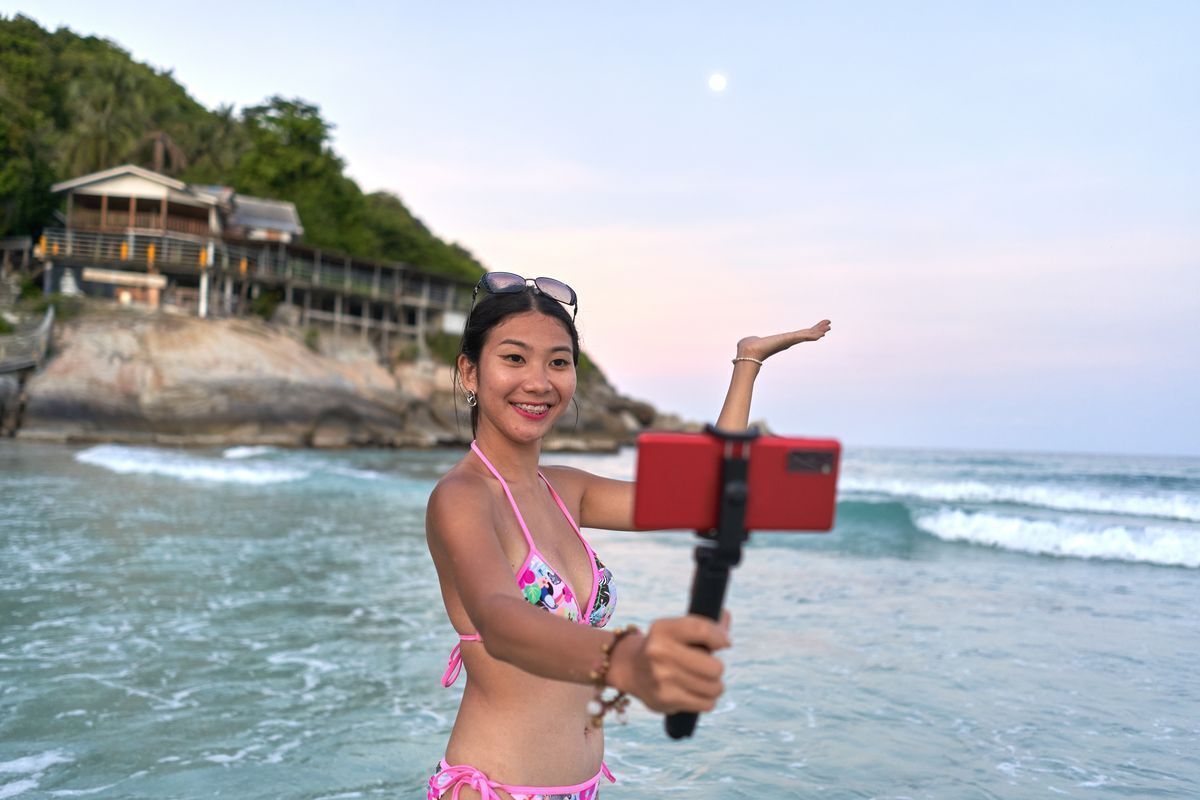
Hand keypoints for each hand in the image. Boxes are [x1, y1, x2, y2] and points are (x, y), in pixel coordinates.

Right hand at [609, 612, 731, 713]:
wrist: (632, 669)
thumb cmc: (665, 646)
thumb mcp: (677, 628)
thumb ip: (706, 623)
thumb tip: (725, 616)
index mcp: (662, 629)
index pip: (703, 630)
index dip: (721, 637)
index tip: (724, 643)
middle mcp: (659, 652)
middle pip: (714, 667)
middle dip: (717, 667)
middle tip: (710, 666)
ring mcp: (661, 678)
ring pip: (713, 687)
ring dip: (715, 685)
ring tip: (705, 680)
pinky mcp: (666, 699)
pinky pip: (707, 703)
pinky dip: (708, 699)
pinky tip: (698, 693)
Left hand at [736, 320, 831, 362]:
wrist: (750, 352)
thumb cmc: (749, 347)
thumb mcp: (755, 340)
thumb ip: (754, 341)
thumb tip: (748, 342)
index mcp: (783, 340)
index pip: (799, 335)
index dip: (808, 332)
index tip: (817, 329)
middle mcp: (788, 341)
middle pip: (806, 334)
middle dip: (818, 329)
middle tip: (829, 325)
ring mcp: (789, 341)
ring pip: (808, 335)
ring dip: (818, 330)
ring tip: (828, 326)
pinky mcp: (789, 340)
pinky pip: (804, 336)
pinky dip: (813, 334)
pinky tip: (821, 333)